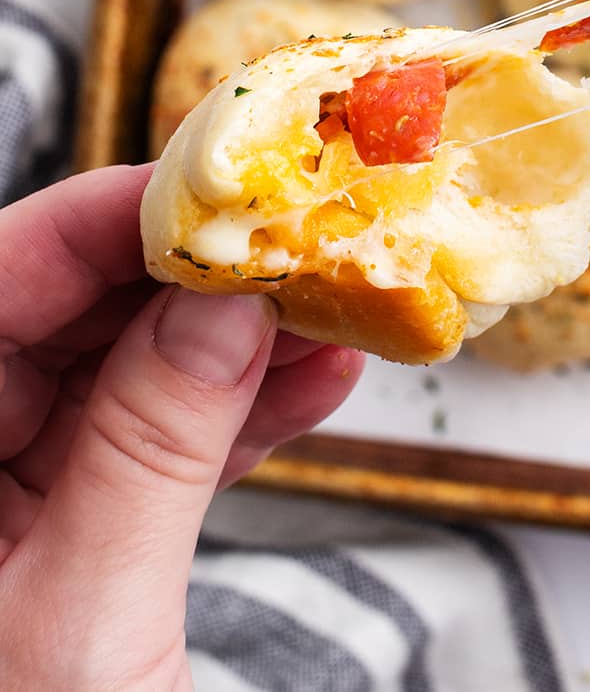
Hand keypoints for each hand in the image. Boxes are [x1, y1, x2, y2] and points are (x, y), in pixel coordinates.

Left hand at [0, 163, 364, 689]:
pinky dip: (231, 421)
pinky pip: (144, 448)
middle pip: (62, 316)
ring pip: (117, 377)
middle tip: (302, 237)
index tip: (217, 183)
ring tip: (339, 310)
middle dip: (190, 277)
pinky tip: (316, 387)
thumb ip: (151, 449)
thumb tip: (225, 305)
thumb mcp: (84, 624)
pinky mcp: (62, 539)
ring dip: (232, 346)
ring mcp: (1, 503)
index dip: (100, 220)